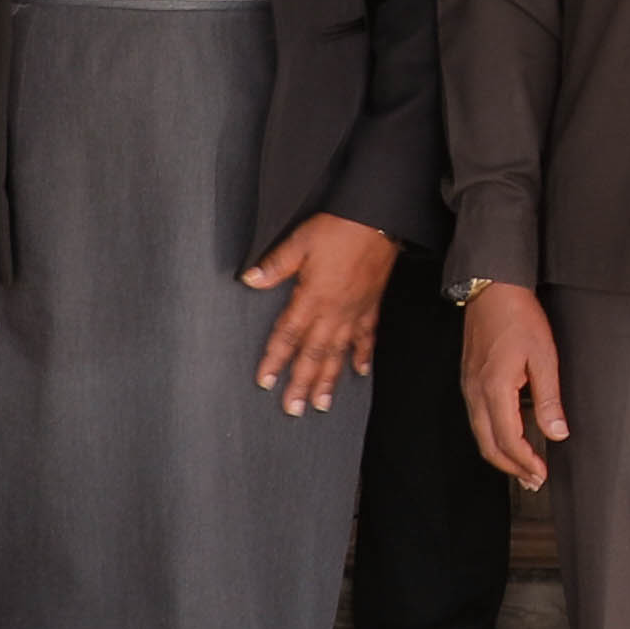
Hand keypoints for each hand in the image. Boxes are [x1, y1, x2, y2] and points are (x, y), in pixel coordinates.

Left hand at [241, 212, 403, 414]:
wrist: (379, 220)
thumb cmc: (341, 228)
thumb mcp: (301, 241)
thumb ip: (276, 264)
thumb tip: (250, 279)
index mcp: (313, 297)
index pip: (288, 336)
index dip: (275, 359)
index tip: (265, 381)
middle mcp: (334, 311)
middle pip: (313, 354)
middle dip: (301, 383)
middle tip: (293, 408)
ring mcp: (354, 311)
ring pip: (338, 353)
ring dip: (328, 380)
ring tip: (321, 404)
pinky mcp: (371, 306)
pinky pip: (366, 338)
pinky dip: (362, 356)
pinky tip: (358, 372)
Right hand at [460, 281, 569, 489]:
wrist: (492, 289)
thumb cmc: (519, 317)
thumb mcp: (544, 356)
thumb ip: (549, 399)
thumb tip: (557, 433)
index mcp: (495, 389)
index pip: (508, 440)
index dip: (525, 462)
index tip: (542, 474)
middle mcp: (476, 393)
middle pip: (489, 446)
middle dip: (511, 468)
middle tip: (533, 480)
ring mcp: (468, 387)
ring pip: (480, 435)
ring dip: (501, 456)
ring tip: (523, 467)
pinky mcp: (469, 381)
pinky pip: (477, 420)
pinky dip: (493, 437)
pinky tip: (509, 438)